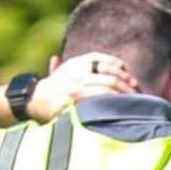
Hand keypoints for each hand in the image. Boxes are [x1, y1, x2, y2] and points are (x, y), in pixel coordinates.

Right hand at [23, 53, 138, 122]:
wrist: (32, 100)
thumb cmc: (50, 88)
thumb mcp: (61, 72)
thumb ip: (77, 64)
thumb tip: (94, 61)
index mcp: (77, 62)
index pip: (105, 60)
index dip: (121, 69)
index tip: (132, 79)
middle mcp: (77, 71)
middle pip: (110, 75)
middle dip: (127, 85)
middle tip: (138, 94)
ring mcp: (76, 86)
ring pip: (107, 88)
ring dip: (123, 96)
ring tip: (133, 103)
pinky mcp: (75, 100)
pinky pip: (98, 100)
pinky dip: (112, 104)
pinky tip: (121, 109)